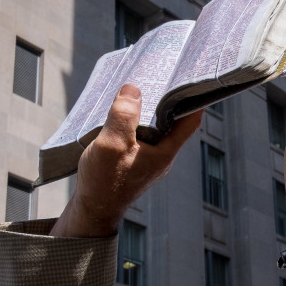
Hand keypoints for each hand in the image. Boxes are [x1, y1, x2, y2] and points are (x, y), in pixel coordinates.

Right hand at [51, 85, 202, 237]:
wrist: (91, 211)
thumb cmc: (103, 182)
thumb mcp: (112, 144)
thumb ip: (124, 116)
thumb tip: (133, 89)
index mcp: (165, 153)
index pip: (189, 121)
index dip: (193, 99)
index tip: (192, 78)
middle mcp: (162, 156)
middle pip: (173, 122)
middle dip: (168, 99)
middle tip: (163, 74)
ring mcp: (149, 160)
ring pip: (155, 129)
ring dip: (149, 110)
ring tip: (141, 87)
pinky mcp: (135, 162)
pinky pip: (141, 137)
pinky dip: (136, 122)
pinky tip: (123, 113)